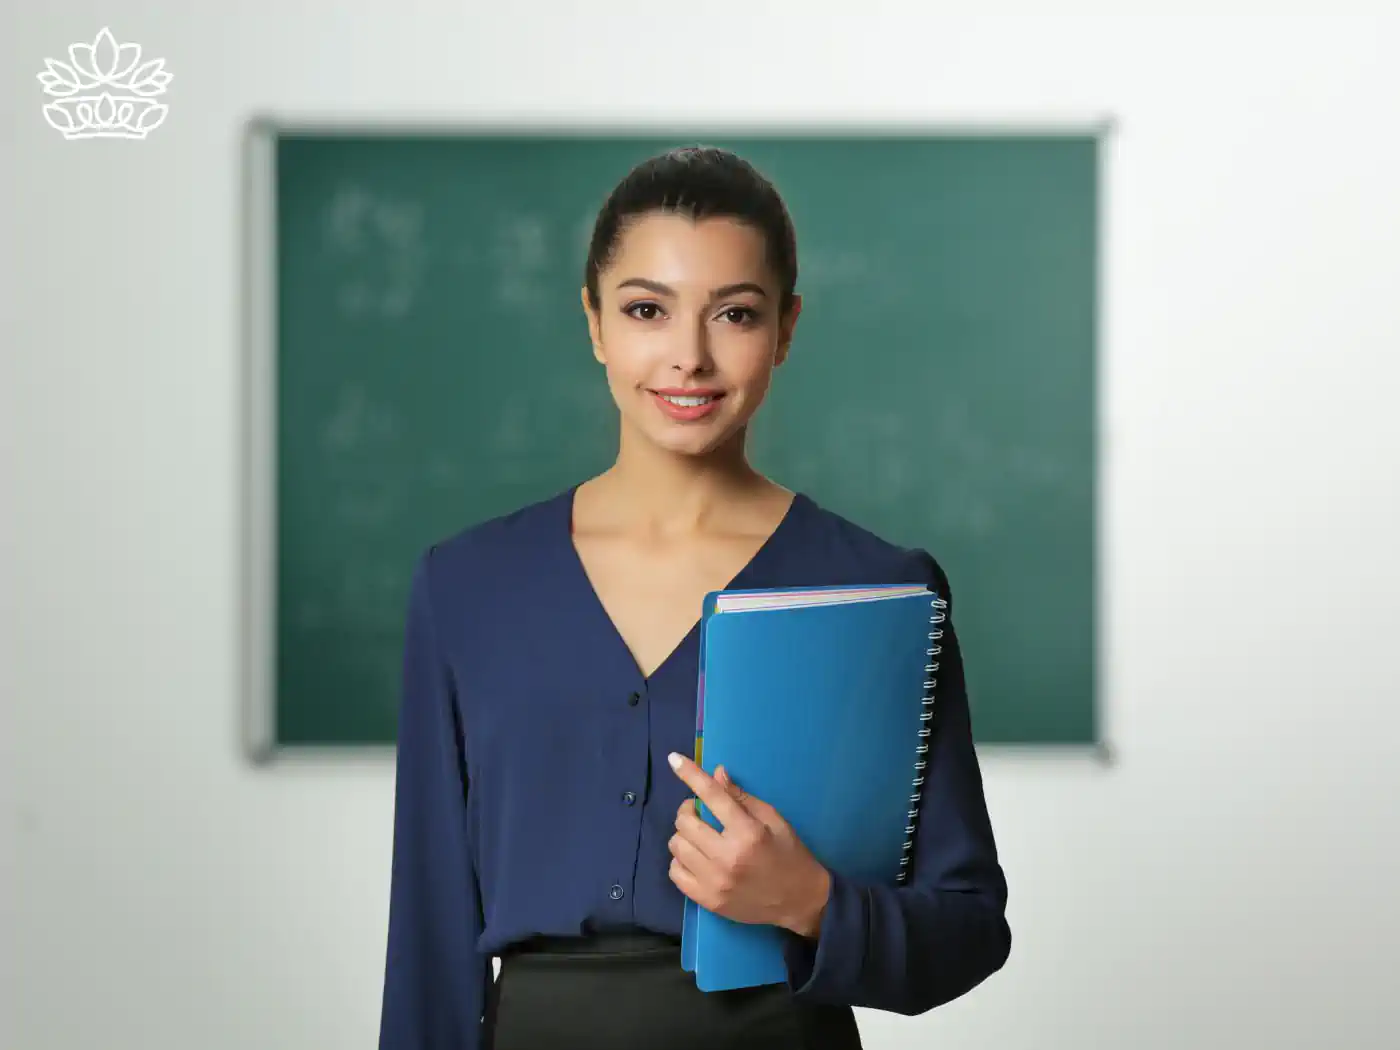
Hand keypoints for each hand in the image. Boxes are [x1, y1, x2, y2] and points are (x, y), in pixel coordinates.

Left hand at [666, 751, 830, 938]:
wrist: (799, 901)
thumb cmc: (789, 854)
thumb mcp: (774, 820)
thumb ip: (742, 798)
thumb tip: (716, 774)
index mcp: (748, 833)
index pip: (712, 796)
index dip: (690, 775)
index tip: (674, 759)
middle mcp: (727, 857)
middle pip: (686, 821)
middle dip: (688, 809)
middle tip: (699, 810)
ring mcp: (715, 882)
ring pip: (677, 845)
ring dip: (683, 834)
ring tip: (698, 834)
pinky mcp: (707, 900)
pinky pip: (675, 873)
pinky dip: (680, 859)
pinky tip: (695, 857)